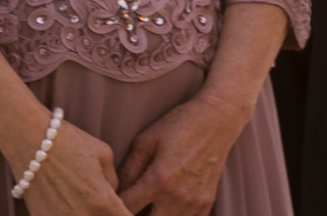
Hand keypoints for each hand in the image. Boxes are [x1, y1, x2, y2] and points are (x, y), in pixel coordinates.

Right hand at [3, 112, 129, 215]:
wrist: (27, 137)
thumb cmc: (68, 140)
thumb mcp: (104, 154)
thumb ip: (114, 181)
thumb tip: (113, 195)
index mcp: (103, 200)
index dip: (128, 214)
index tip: (122, 209)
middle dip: (105, 212)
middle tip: (98, 198)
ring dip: (87, 213)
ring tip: (79, 197)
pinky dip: (66, 213)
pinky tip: (64, 202)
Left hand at [116, 90, 253, 215]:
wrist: (216, 121)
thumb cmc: (179, 125)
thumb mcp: (146, 141)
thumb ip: (129, 169)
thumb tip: (116, 190)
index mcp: (160, 179)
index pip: (128, 207)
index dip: (114, 205)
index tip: (110, 199)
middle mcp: (178, 197)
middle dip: (134, 215)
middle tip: (131, 202)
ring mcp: (195, 203)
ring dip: (155, 215)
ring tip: (148, 203)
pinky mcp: (206, 204)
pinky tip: (167, 204)